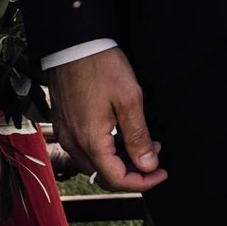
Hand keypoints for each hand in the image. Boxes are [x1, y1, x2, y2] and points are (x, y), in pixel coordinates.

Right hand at [48, 47, 166, 191]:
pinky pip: (86, 149)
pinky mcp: (64, 124)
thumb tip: (148, 165)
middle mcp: (73, 143)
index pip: (116, 179)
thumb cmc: (101, 67)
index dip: (143, 181)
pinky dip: (107, 149)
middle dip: (133, 171)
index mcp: (90, 141)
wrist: (72, 43)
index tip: (162, 172)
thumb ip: (138, 136)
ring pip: (95, 163)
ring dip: (120, 160)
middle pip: (104, 175)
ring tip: (145, 142)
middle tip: (156, 155)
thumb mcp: (129, 99)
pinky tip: (123, 133)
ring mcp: (66, 134)